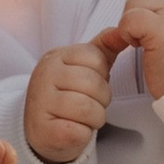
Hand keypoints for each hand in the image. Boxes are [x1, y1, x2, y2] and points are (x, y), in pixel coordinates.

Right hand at [24, 37, 116, 163]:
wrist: (42, 132)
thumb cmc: (68, 96)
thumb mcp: (83, 67)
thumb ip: (104, 48)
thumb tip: (122, 30)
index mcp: (56, 56)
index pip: (96, 59)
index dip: (102, 76)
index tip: (89, 86)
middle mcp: (44, 75)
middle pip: (95, 84)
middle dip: (101, 100)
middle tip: (89, 105)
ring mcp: (41, 102)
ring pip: (89, 108)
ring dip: (95, 118)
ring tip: (83, 119)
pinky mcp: (45, 130)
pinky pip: (80, 131)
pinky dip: (84, 134)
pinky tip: (74, 131)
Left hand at [109, 0, 163, 99]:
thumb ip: (163, 2)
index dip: (150, 7)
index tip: (158, 31)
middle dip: (139, 15)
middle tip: (153, 41)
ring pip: (134, 2)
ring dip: (133, 26)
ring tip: (150, 45)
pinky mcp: (162, 28)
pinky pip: (129, 19)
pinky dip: (127, 34)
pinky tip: (140, 48)